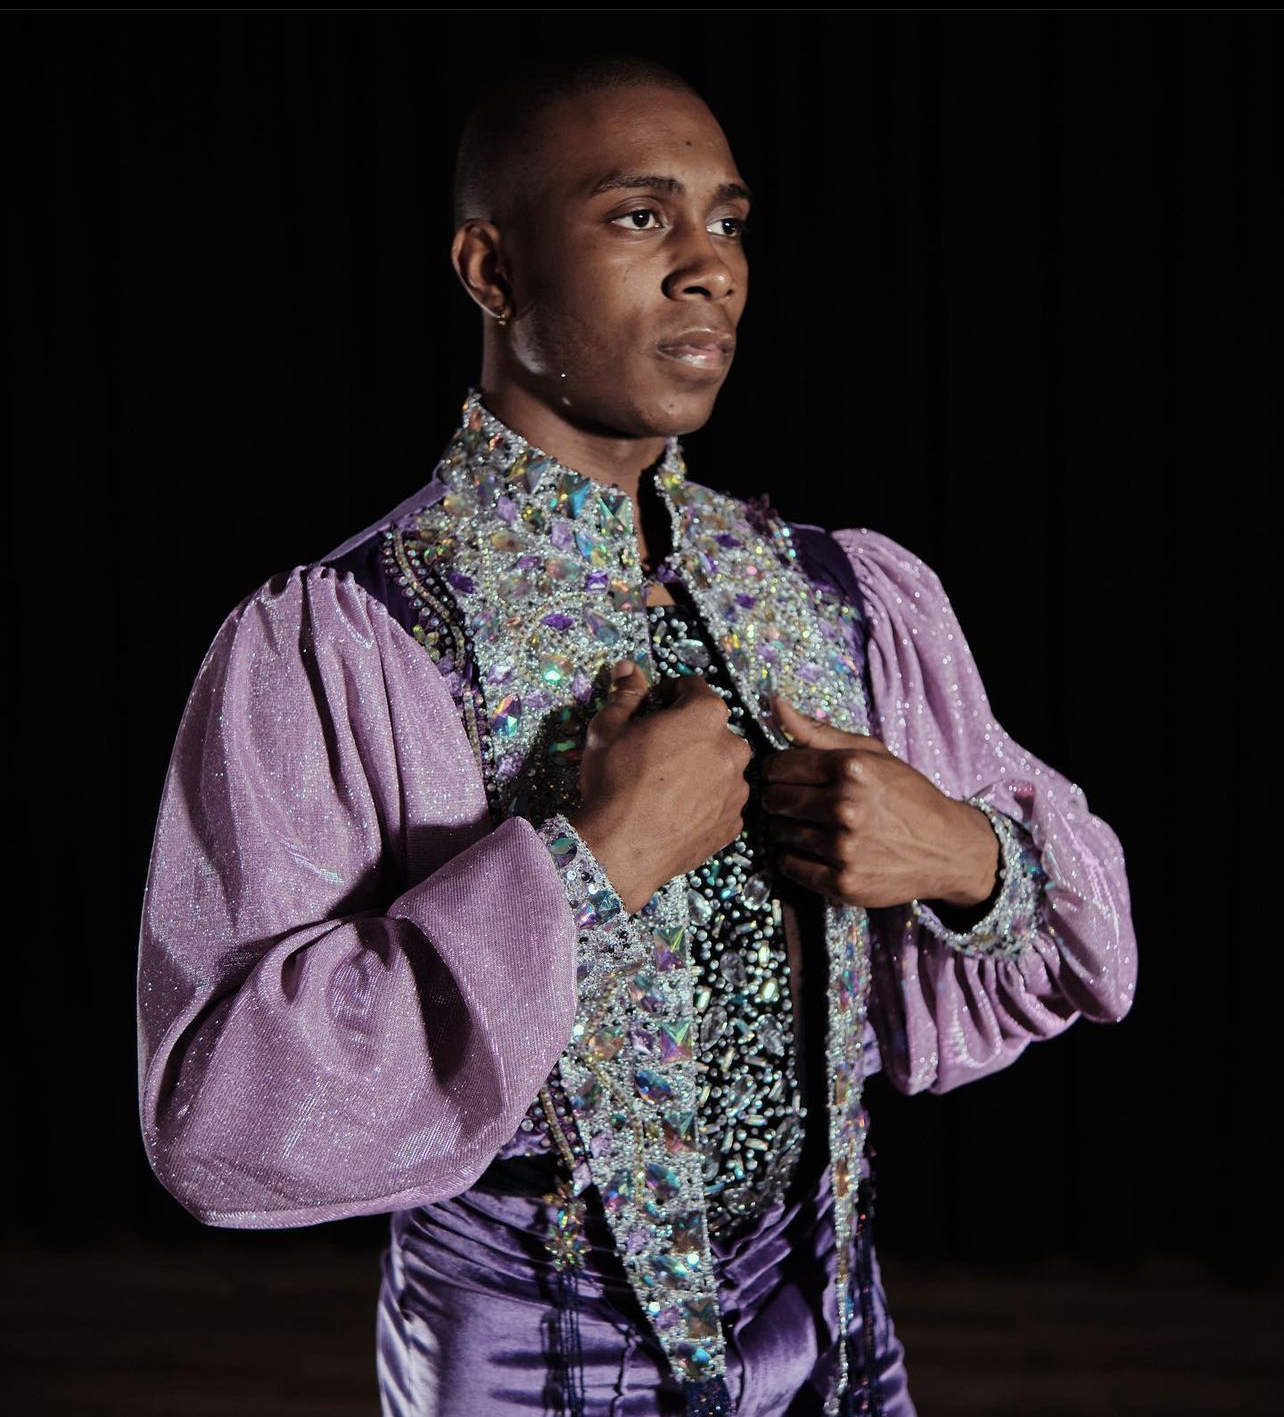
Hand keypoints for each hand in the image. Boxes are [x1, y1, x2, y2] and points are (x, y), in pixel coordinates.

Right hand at [566, 662, 752, 912]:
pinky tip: (677, 811)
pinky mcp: (732, 824)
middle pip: (713, 729)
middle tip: (658, 750)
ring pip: (721, 768)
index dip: (671, 693)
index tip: (656, 707)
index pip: (695, 688)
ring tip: (667, 786)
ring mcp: (736, 790)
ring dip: (702, 768)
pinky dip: (705, 803)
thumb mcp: (609, 728)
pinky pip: (721, 803)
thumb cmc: (614, 781)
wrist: (621, 849)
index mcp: (706, 716)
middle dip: (690, 733)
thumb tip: (629, 669)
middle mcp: (732, 749)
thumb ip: (626, 694)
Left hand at [762, 697, 997, 909]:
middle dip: (779, 798)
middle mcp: (845, 807)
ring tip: (813, 825)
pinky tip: (816, 850)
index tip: (787, 776)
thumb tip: (774, 703)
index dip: (778, 770)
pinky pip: (789, 866)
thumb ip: (817, 732)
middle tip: (798, 802)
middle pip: (774, 800)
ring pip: (779, 833)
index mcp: (851, 768)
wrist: (948, 849)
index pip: (778, 765)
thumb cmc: (907, 796)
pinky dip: (795, 858)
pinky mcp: (843, 883)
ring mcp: (844, 848)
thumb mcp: (871, 754)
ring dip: (788, 828)